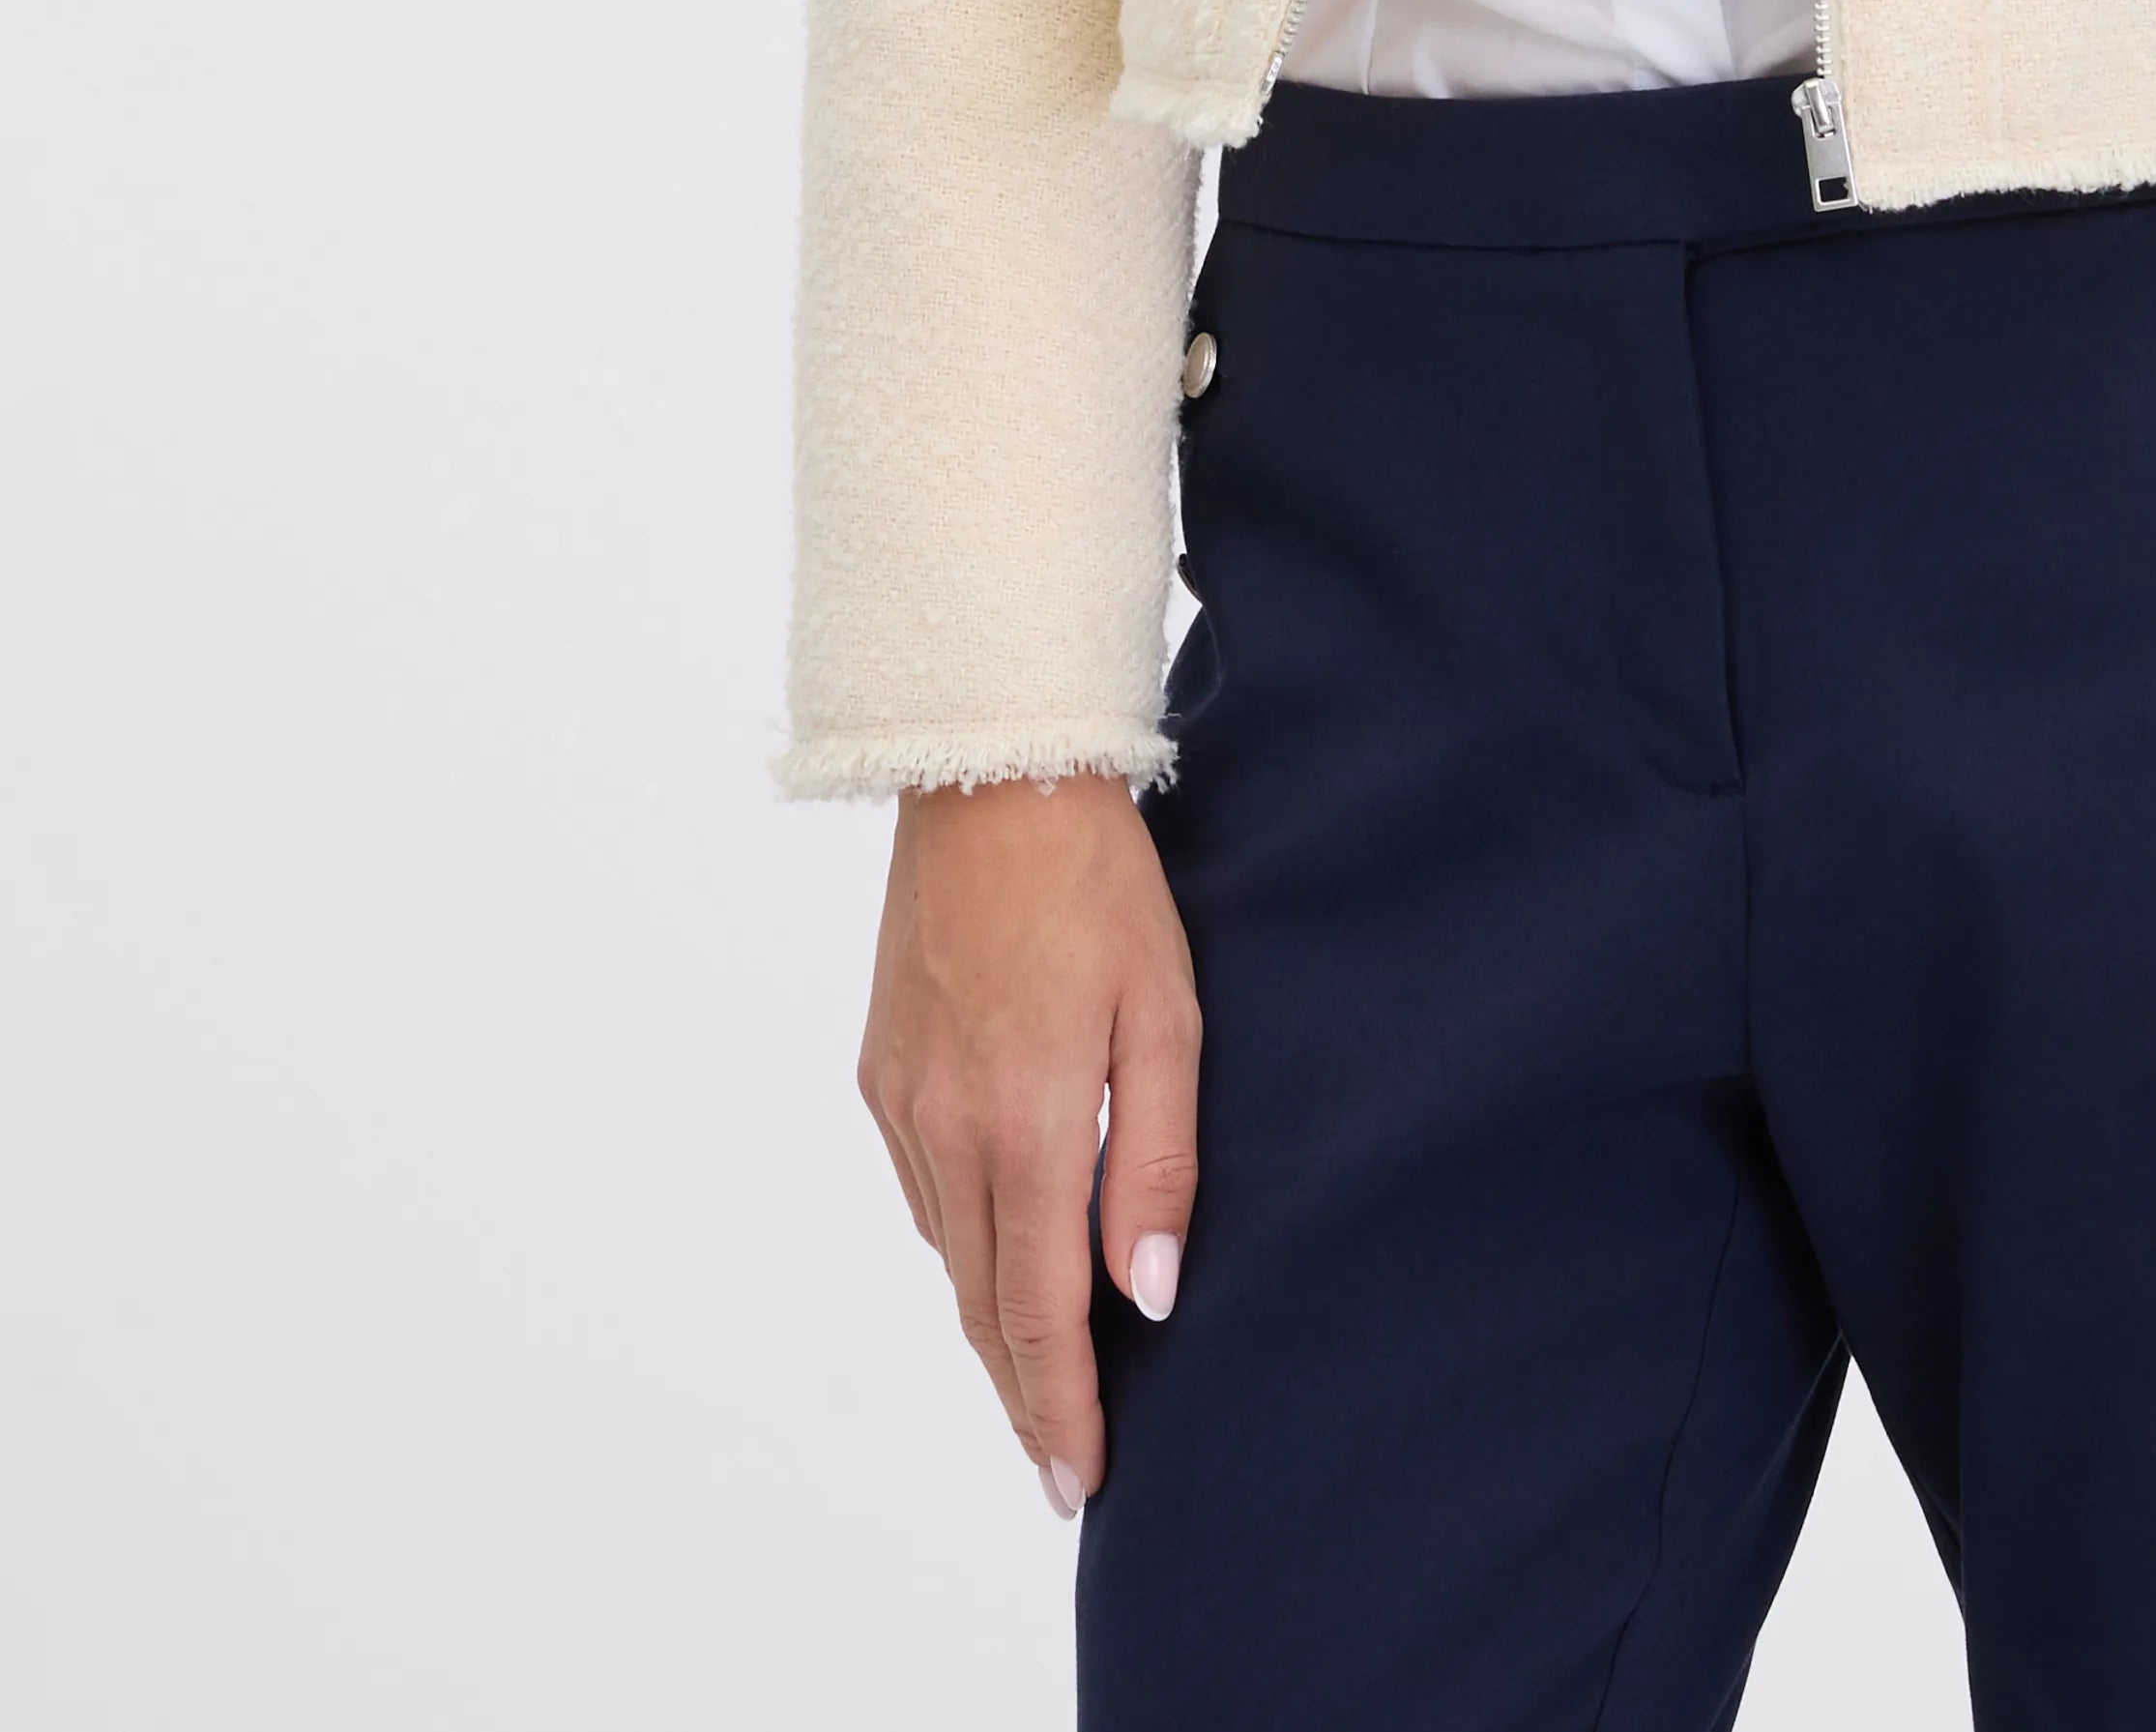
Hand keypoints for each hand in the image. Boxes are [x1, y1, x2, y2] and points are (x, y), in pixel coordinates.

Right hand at [858, 774, 1202, 1510]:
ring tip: (1041, 1383)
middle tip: (1060, 1470)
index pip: (1042, 1312)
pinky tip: (997, 1259)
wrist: (989, 779)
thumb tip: (1152, 1294)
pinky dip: (964, 1247)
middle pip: (984, 1308)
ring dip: (994, 1326)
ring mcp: (904, 1105)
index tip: (1078, 1481)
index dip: (1061, 1407)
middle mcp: (949, 1131)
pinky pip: (926, 1192)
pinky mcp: (881, 1075)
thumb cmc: (1100, 886)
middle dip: (1025, 1396)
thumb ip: (1159, 1159)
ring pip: (952, 1256)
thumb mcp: (1168, 1012)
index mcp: (1029, 1124)